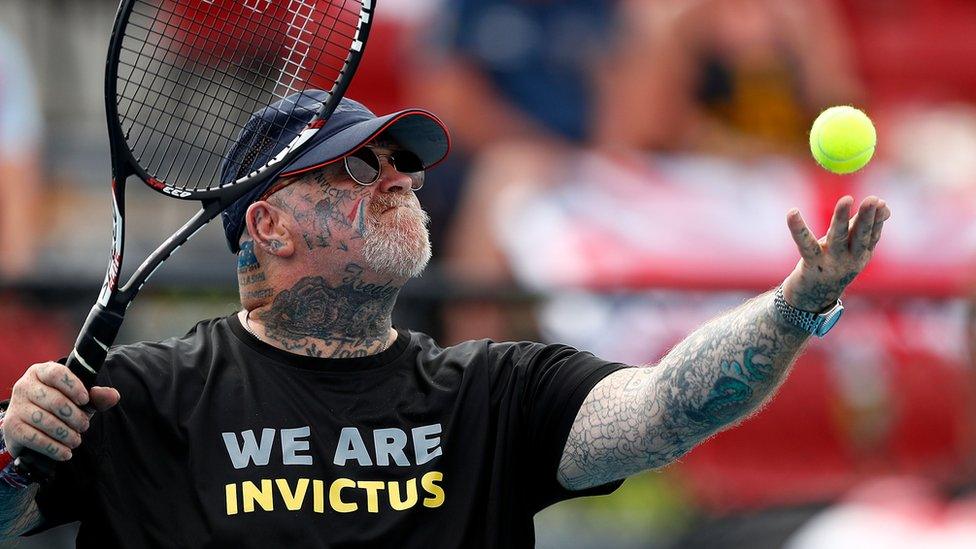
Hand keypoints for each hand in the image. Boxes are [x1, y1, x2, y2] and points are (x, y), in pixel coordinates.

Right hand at [2, 362, 119, 460]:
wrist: (30, 429)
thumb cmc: (58, 408)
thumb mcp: (78, 400)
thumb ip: (97, 397)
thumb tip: (114, 395)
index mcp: (41, 372)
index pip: (57, 374)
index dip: (74, 387)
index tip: (85, 400)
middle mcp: (24, 386)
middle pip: (55, 401)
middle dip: (75, 417)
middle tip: (84, 426)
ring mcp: (16, 406)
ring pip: (46, 421)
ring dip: (66, 434)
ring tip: (76, 440)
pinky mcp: (11, 427)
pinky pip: (35, 438)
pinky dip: (54, 448)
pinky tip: (65, 452)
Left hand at [782, 195, 890, 311]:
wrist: (811, 298)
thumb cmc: (833, 265)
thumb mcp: (852, 248)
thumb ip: (864, 227)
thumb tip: (886, 206)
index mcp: (861, 255)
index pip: (872, 235)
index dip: (877, 219)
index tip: (881, 203)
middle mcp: (850, 260)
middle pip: (861, 236)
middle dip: (867, 217)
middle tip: (874, 199)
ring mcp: (831, 262)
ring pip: (838, 237)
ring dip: (842, 217)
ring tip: (846, 199)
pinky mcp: (811, 263)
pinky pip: (805, 244)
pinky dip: (798, 228)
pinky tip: (792, 212)